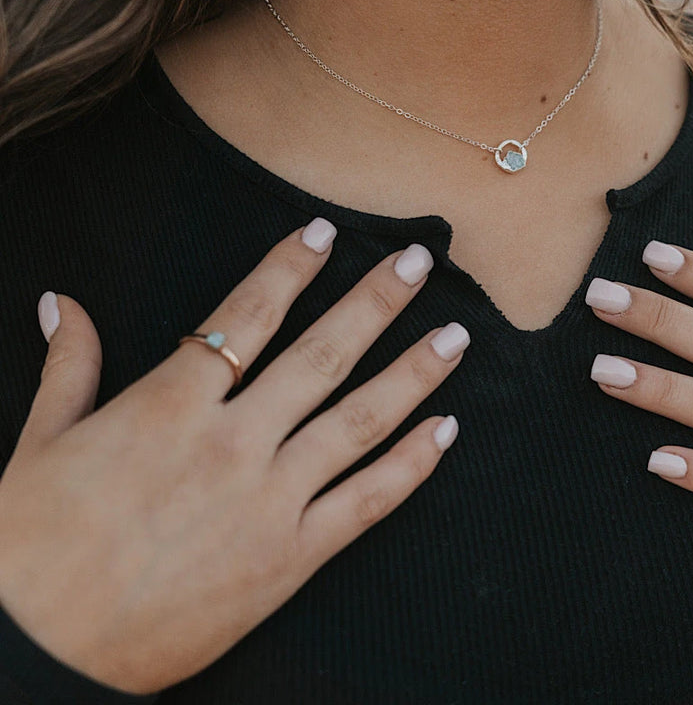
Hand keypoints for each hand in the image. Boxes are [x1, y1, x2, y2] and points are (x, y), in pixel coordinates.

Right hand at [0, 219, 467, 692]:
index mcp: (168, 406)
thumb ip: (68, 368)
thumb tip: (62, 303)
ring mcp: (268, 501)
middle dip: (376, 303)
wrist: (40, 652)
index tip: (324, 233)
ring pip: (358, 421)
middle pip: (321, 355)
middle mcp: (232, 443)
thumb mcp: (39, 445)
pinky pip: (367, 503)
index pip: (246, 316)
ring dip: (413, 374)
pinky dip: (412, 465)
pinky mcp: (290, 559)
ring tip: (455, 339)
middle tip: (421, 264)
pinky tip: (446, 431)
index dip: (289, 269)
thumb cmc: (29, 549)